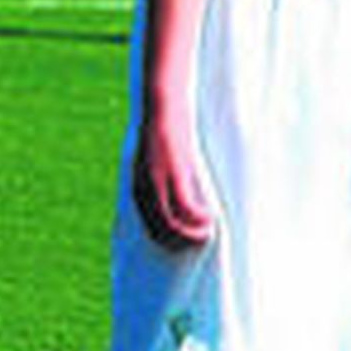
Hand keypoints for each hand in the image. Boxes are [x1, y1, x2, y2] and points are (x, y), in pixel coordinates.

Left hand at [132, 102, 214, 249]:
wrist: (160, 107)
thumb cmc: (162, 135)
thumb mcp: (157, 165)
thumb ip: (160, 184)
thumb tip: (174, 204)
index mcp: (138, 188)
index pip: (149, 228)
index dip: (169, 242)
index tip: (186, 244)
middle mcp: (144, 188)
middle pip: (160, 232)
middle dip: (181, 244)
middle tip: (200, 241)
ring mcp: (157, 181)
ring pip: (173, 225)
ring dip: (193, 235)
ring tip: (208, 231)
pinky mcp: (173, 172)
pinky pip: (186, 207)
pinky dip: (200, 218)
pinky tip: (212, 215)